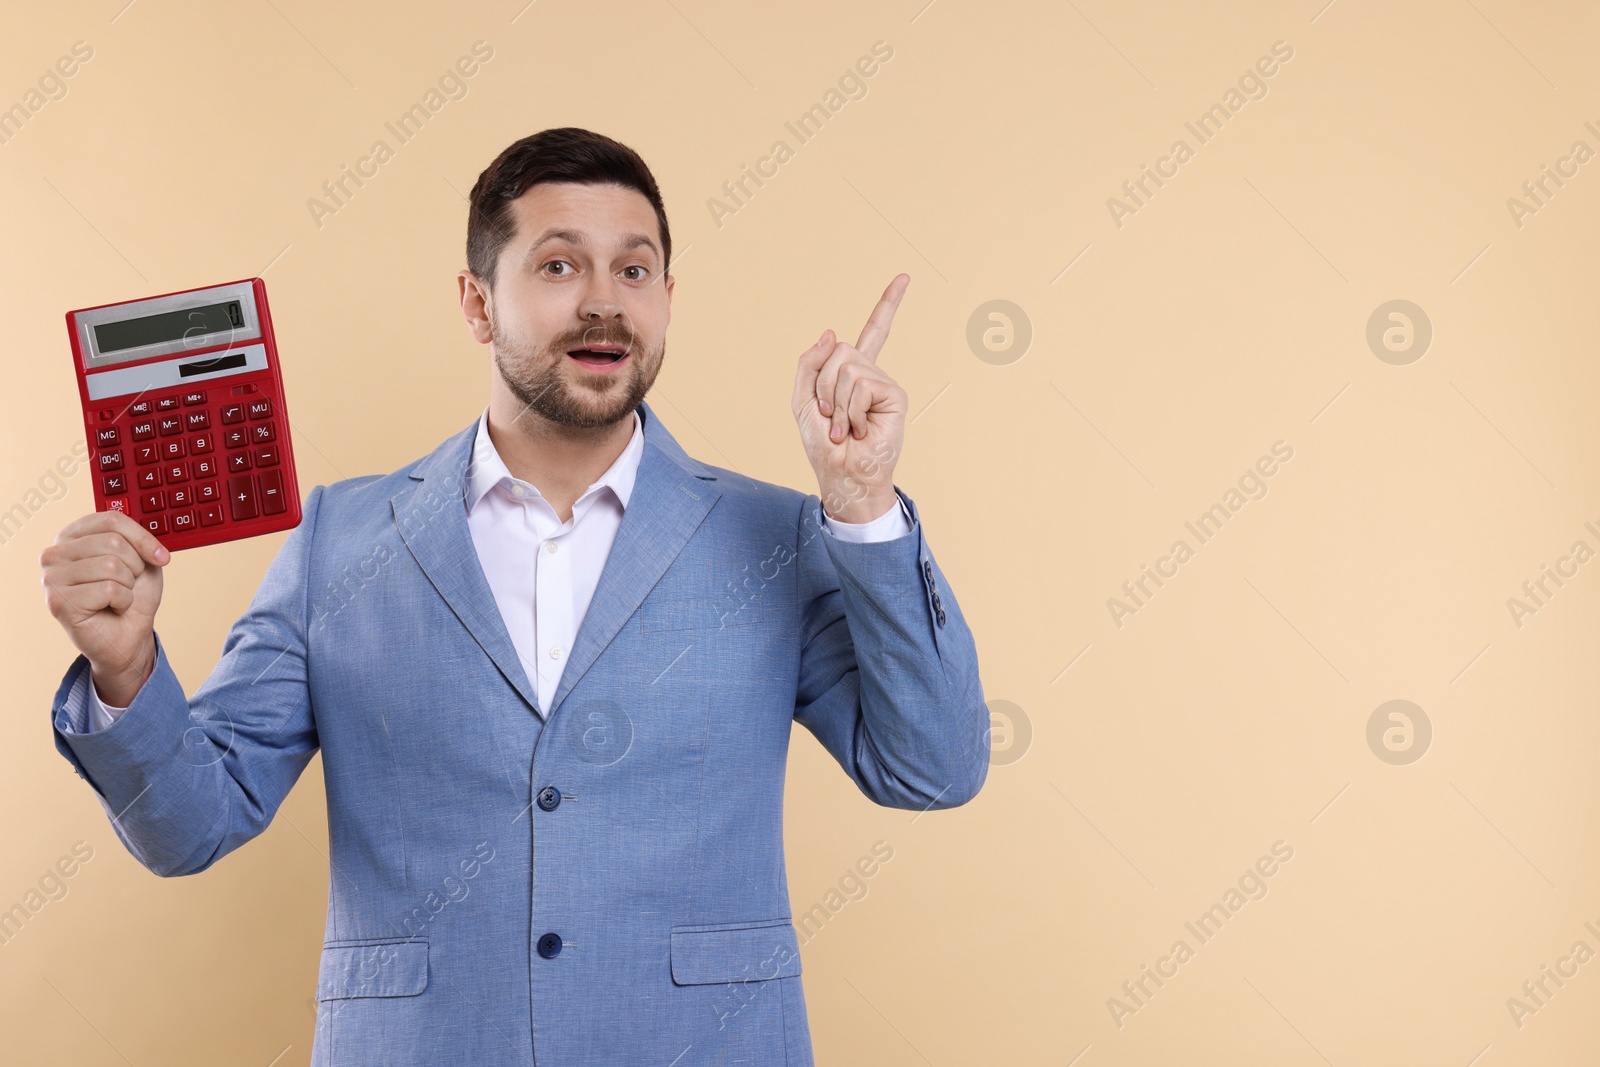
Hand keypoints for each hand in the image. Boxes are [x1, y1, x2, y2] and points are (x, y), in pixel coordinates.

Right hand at [40, 510, 168, 706]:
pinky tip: (110, 609)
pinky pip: (108, 589)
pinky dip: (122, 601)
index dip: (142, 538)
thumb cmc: (131, 597)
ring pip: (111, 565)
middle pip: (113, 542)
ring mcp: (51, 578)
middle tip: (127, 585)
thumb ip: (141, 542)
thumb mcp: (143, 562)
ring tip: (116, 598)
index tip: (161, 557)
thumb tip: (152, 544)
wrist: (129, 637)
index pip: (111, 519)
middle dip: (135, 567)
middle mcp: (54, 554)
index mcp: (72, 536)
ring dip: (128, 586)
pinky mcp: (59, 602)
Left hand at [792, 274, 910, 523]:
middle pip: (839, 350)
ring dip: (836, 403)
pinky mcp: (895, 395)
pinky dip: (852, 410)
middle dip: (824, 385)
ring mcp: (884, 383)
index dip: (888, 305)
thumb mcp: (802, 400)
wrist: (842, 475)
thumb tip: (831, 331)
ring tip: (845, 428)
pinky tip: (861, 429)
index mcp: (852, 372)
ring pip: (847, 367)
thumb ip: (809, 363)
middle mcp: (872, 373)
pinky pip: (862, 384)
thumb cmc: (823, 444)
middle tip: (831, 417)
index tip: (905, 278)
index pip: (872, 332)